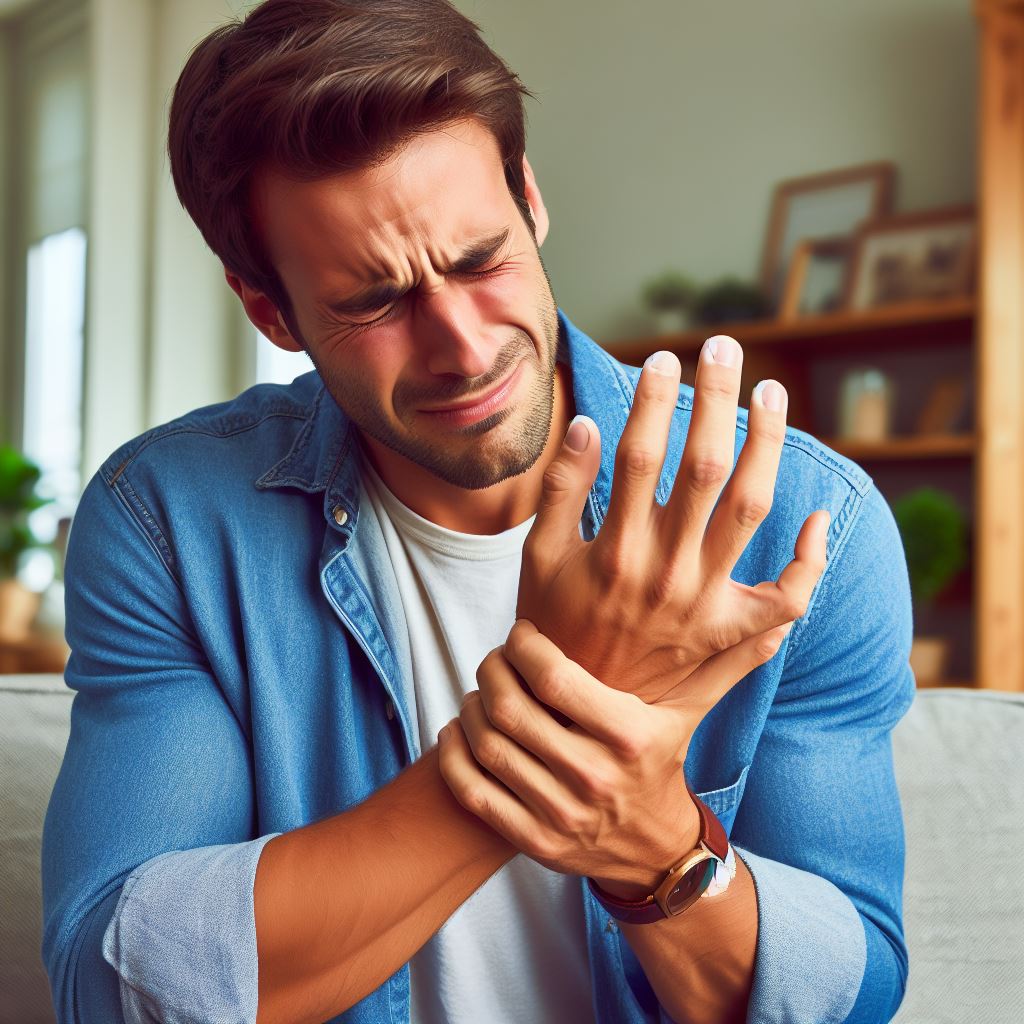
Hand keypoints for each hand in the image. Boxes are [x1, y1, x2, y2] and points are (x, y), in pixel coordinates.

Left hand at [436, 618, 794, 896]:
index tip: (522, 635)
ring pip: (488, 748)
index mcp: (627, 736)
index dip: (523, 647)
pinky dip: (453, 758)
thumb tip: (776, 618)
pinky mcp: (534, 842)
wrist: (654, 851)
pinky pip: (474, 795)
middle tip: (493, 657)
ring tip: (481, 689)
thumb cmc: (663, 760)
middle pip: (512, 709)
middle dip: (490, 671)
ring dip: (472, 707)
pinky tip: (457, 730)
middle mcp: (593, 777)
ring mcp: (561, 815)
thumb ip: (722, 660)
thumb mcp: (691, 710)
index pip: (554, 678)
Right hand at [518, 337, 828, 703]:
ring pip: (750, 508)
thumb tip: (590, 423)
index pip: (641, 454)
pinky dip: (809, 559)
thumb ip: (565, 491)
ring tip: (770, 394)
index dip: (653, 399)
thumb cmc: (554, 625)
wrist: (578, 709)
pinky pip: (787, 597)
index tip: (663, 358)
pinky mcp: (729, 632)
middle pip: (705, 467)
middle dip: (717, 398)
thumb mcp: (540, 558)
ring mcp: (705, 604)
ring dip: (766, 445)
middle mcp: (666, 571)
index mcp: (615, 549)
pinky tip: (815, 517)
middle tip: (724, 347)